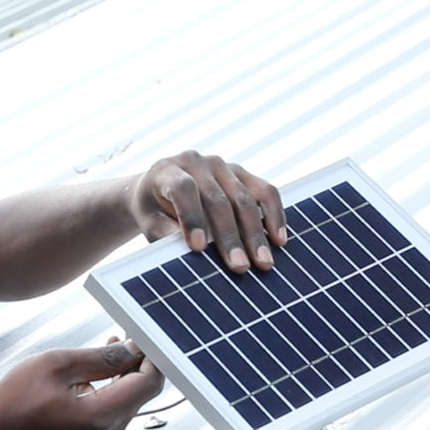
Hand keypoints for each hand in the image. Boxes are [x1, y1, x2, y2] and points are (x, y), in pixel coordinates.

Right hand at [0, 339, 162, 429]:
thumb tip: (132, 349)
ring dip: (126, 372)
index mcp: (100, 417)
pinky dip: (114, 386)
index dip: (152, 355)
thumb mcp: (58, 364)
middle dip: (139, 361)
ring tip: (111, 344)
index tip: (144, 334)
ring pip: (131, 399)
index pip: (148, 383)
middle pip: (143, 392)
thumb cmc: (17, 397)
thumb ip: (101, 357)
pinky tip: (99, 368)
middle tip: (127, 333)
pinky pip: (117, 408)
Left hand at [130, 151, 286, 272]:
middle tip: (240, 266)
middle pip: (218, 199)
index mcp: (166, 171)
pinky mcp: (242, 173)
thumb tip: (190, 257)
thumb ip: (165, 235)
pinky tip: (279, 240)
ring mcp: (222, 165)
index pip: (183, 190)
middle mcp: (196, 162)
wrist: (158, 188)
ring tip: (264, 262)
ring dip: (256, 233)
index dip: (192, 218)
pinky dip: (274, 215)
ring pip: (245, 197)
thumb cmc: (153, 210)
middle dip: (230, 236)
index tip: (198, 248)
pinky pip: (265, 191)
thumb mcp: (149, 223)